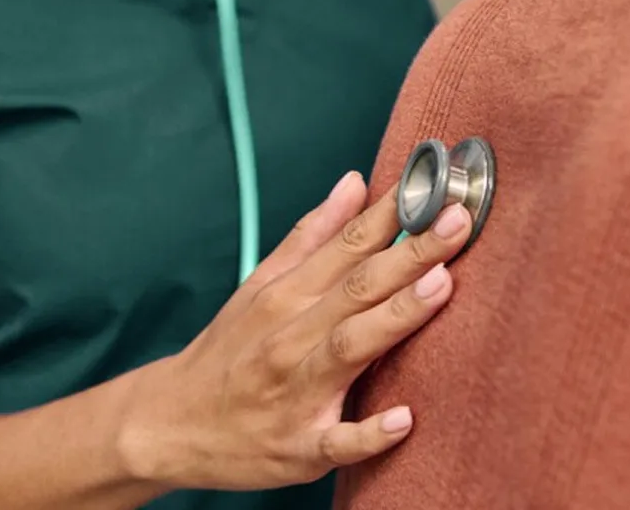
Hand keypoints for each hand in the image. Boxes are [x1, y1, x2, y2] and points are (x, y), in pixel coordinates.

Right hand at [121, 171, 470, 492]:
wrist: (171, 424)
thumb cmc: (228, 351)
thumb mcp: (260, 284)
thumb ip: (313, 235)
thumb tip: (356, 181)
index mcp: (287, 294)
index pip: (349, 245)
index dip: (394, 215)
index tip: (438, 188)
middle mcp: (292, 336)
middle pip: (359, 288)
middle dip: (411, 254)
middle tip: (458, 222)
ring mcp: (296, 393)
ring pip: (350, 349)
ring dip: (395, 317)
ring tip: (440, 286)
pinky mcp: (300, 447)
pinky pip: (337, 440)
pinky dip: (367, 432)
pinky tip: (402, 421)